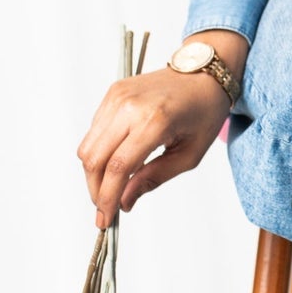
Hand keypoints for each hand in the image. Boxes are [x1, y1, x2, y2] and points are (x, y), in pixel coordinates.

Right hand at [77, 32, 247, 227]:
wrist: (203, 73)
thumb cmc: (203, 113)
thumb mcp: (190, 155)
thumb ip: (154, 178)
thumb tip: (124, 202)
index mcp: (155, 121)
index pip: (118, 167)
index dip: (107, 197)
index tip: (105, 220)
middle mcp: (130, 106)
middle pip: (94, 158)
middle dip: (95, 189)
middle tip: (105, 208)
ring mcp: (117, 96)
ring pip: (88, 145)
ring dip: (93, 173)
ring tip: (110, 188)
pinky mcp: (112, 92)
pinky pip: (94, 130)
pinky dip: (99, 152)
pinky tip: (116, 161)